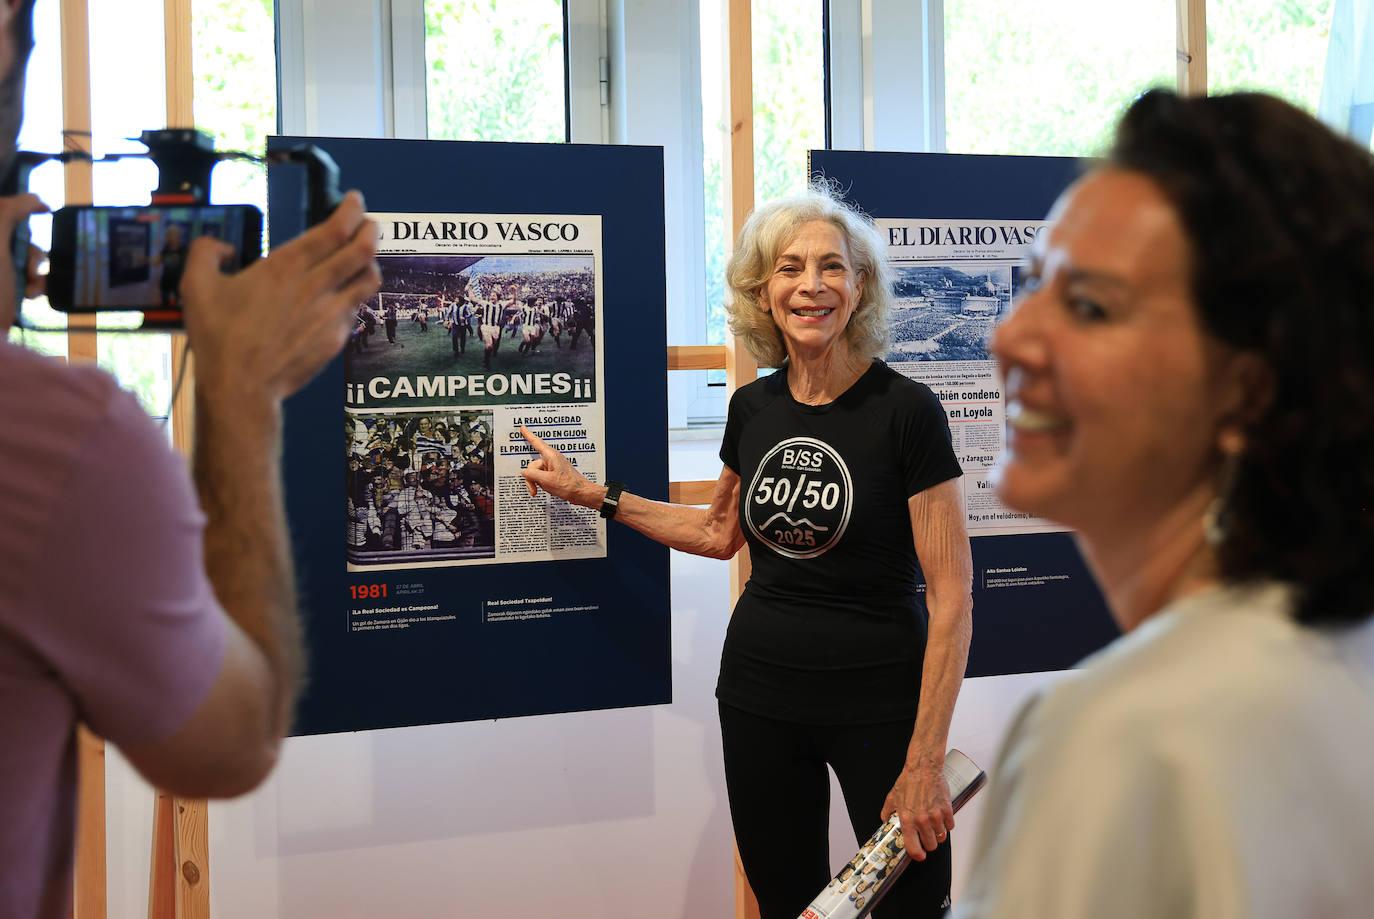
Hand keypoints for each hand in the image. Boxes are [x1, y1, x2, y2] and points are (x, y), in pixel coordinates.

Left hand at [0, 193, 49, 327]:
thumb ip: (8, 213)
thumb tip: (34, 198)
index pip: (5, 211)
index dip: (25, 206)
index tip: (48, 211)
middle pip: (17, 236)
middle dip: (32, 251)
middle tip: (30, 266)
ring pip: (26, 259)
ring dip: (36, 271)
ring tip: (31, 287)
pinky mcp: (4, 289)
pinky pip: (27, 279)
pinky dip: (35, 286)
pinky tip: (32, 296)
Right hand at [180, 190, 379, 402]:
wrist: (242, 387)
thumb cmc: (219, 338)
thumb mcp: (196, 286)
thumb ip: (205, 253)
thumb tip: (219, 246)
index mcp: (286, 266)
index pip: (334, 229)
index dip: (352, 210)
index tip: (355, 201)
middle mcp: (316, 285)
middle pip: (363, 249)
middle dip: (371, 230)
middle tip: (369, 223)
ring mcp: (331, 313)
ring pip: (369, 279)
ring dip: (370, 263)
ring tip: (363, 258)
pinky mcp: (337, 338)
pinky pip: (356, 309)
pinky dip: (356, 296)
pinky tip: (346, 296)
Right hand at [519, 425, 601, 507]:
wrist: (581, 493)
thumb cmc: (568, 485)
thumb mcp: (546, 480)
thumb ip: (532, 475)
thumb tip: (524, 472)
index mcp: (551, 456)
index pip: (536, 442)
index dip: (528, 435)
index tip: (523, 428)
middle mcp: (551, 459)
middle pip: (533, 465)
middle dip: (531, 478)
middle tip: (533, 489)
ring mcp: (553, 467)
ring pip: (536, 473)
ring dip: (536, 482)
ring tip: (544, 489)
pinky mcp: (554, 474)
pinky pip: (542, 477)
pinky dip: (541, 483)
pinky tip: (547, 488)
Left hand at [881, 762, 953, 861]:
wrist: (923, 768)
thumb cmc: (908, 782)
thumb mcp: (892, 798)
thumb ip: (887, 812)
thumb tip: (886, 822)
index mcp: (907, 820)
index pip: (913, 846)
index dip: (917, 855)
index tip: (920, 855)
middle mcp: (922, 820)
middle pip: (931, 845)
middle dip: (929, 844)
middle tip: (927, 837)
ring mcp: (936, 816)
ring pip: (941, 837)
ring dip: (938, 834)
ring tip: (934, 826)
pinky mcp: (947, 810)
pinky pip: (950, 826)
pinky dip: (947, 824)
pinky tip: (941, 818)